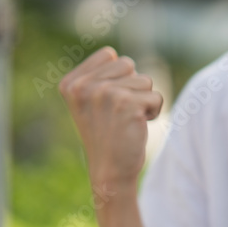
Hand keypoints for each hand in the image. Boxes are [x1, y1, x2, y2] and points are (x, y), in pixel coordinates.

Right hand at [59, 47, 163, 195]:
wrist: (110, 170)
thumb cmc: (106, 135)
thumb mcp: (90, 103)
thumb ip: (98, 77)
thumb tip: (116, 56)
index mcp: (71, 83)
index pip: (110, 55)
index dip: (120, 77)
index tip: (110, 102)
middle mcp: (84, 86)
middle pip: (129, 65)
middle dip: (133, 88)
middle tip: (121, 113)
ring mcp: (104, 93)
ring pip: (145, 80)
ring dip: (144, 101)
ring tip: (128, 120)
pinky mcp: (127, 104)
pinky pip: (157, 97)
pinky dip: (155, 112)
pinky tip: (138, 126)